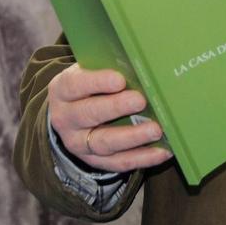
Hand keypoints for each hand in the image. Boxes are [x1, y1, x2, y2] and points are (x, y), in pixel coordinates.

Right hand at [47, 64, 172, 173]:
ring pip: (104, 143)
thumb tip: (139, 62)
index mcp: (63, 91)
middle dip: (116, 108)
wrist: (72, 116)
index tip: (119, 80)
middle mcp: (66, 119)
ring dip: (132, 137)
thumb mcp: (88, 71)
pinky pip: (119, 162)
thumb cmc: (90, 86)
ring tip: (156, 129)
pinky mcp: (95, 161)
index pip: (76, 85)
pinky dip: (142, 158)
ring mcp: (79, 143)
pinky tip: (162, 151)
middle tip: (140, 100)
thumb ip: (107, 66)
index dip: (97, 82)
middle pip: (89, 114)